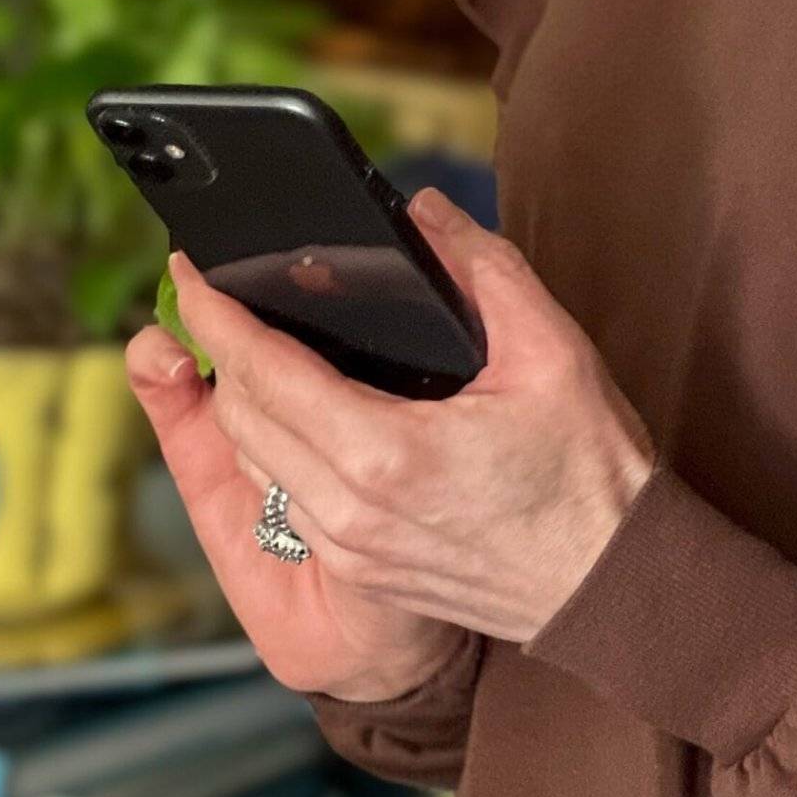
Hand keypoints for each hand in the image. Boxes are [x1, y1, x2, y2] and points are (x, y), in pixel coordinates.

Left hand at [124, 188, 657, 694]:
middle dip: (218, 350)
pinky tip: (293, 410)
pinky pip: (284, 497)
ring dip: (241, 402)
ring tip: (247, 345)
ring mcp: (349, 547)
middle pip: (242, 418)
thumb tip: (426, 213)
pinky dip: (272, 446)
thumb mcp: (552, 352)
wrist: (609, 583)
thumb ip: (484, 270)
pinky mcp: (359, 568)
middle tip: (214, 295)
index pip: (266, 372)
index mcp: (387, 452)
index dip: (217, 315)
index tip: (188, 271)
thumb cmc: (589, 473)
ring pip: (255, 462)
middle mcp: (350, 509)